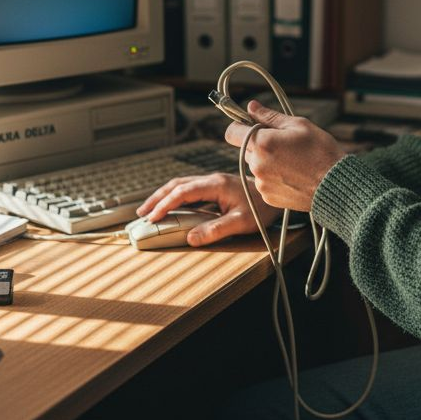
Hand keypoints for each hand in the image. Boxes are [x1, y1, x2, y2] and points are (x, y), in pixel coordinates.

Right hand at [136, 172, 281, 246]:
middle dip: (156, 198)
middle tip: (141, 214)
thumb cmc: (263, 209)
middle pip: (176, 185)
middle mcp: (211, 181)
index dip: (165, 204)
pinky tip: (171, 207)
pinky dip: (175, 197)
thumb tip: (190, 239)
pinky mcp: (216, 188)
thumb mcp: (241, 223)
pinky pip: (189, 190)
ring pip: (181, 185)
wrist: (278, 195)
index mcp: (215, 186)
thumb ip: (215, 230)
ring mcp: (213, 183)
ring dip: (163, 196)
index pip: (182, 193)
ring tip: (150, 210)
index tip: (152, 218)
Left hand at [224, 100, 345, 211]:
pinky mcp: (267, 197)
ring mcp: (261, 183)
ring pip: (254, 166)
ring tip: (290, 161)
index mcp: (262, 143)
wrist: (335, 185)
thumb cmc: (321, 151)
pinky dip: (272, 177)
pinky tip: (291, 175)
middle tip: (282, 144)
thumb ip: (270, 116)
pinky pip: (262, 181)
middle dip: (258, 144)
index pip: (232, 132)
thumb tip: (251, 106)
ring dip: (265, 161)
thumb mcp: (299, 125)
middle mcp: (257, 164)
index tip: (251, 125)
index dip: (240, 126)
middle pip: (245, 149)